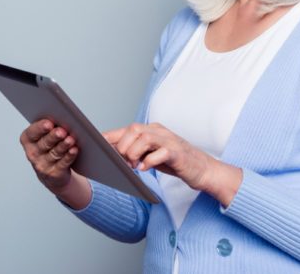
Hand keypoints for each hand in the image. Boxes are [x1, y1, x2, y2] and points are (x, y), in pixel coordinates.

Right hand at [19, 119, 78, 193]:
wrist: (53, 171)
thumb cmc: (50, 146)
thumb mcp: (46, 135)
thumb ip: (51, 127)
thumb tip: (63, 118)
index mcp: (28, 140)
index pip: (31, 133)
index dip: (40, 128)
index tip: (49, 123)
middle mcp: (33, 153)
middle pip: (44, 143)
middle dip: (53, 136)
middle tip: (61, 131)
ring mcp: (42, 165)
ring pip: (55, 153)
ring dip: (63, 146)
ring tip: (70, 140)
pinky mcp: (54, 173)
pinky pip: (62, 163)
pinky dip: (69, 156)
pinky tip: (74, 150)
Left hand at [103, 122, 242, 205]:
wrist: (203, 169)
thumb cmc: (176, 162)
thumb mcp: (153, 154)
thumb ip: (137, 151)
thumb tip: (114, 155)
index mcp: (152, 130)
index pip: (127, 129)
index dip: (111, 136)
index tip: (96, 144)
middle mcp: (160, 132)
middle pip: (134, 129)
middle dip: (123, 145)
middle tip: (122, 161)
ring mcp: (170, 141)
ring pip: (145, 137)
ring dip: (134, 152)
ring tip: (133, 165)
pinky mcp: (178, 153)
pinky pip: (161, 152)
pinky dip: (150, 161)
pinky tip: (144, 169)